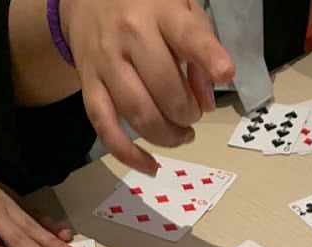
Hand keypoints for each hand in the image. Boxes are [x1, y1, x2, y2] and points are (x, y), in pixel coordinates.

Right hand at [60, 0, 234, 175]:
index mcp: (159, 12)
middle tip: (193, 115)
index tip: (225, 73)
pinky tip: (150, 166)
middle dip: (187, 112)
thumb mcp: (181, 12)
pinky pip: (105, 127)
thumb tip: (206, 101)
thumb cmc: (145, 9)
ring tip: (181, 134)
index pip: (186, 35)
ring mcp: (105, 62)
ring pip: (138, 113)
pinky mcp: (88, 85)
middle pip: (164, 88)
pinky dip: (128, 154)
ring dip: (167, 135)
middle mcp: (129, 35)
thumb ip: (201, 50)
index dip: (208, 57)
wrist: (86, 1)